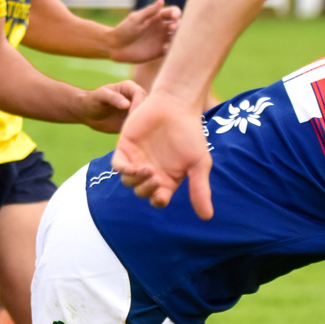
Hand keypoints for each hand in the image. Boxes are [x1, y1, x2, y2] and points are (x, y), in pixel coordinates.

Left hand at [78, 80, 143, 133]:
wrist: (88, 113)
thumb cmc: (93, 100)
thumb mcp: (101, 96)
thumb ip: (113, 98)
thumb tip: (127, 105)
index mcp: (130, 88)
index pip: (140, 94)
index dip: (138, 103)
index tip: (132, 114)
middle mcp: (135, 99)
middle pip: (147, 106)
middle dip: (143, 115)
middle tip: (137, 126)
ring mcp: (135, 111)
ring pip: (145, 118)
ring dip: (142, 125)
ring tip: (137, 134)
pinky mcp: (132, 123)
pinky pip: (139, 128)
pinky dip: (138, 133)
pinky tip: (134, 139)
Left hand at [108, 0, 180, 63]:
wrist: (115, 46)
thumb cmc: (123, 30)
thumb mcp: (135, 18)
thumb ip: (149, 11)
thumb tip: (161, 0)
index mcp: (156, 17)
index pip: (172, 13)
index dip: (176, 13)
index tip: (174, 17)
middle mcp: (161, 28)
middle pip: (178, 24)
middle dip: (179, 25)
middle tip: (172, 28)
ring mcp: (160, 40)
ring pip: (176, 37)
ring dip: (177, 37)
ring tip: (171, 38)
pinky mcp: (158, 51)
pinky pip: (170, 50)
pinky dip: (171, 49)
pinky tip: (165, 48)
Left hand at [111, 87, 211, 217]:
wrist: (176, 105)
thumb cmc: (190, 133)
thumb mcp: (199, 164)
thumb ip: (200, 189)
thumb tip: (207, 217)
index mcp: (167, 178)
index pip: (157, 199)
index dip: (157, 200)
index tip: (162, 195)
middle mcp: (151, 172)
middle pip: (141, 192)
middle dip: (147, 189)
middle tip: (156, 178)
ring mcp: (137, 159)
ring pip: (128, 182)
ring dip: (136, 180)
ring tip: (148, 169)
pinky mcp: (125, 148)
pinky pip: (117, 166)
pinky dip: (122, 169)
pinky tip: (132, 167)